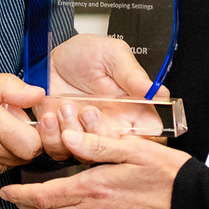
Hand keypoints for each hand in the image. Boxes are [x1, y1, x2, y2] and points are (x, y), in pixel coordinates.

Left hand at [0, 127, 189, 208]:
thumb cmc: (168, 178)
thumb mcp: (133, 149)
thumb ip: (96, 144)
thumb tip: (67, 137)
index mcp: (93, 190)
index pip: (42, 197)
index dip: (18, 194)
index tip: (6, 189)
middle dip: (23, 208)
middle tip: (13, 197)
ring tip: (33, 205)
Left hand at [36, 34, 162, 159]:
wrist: (48, 55)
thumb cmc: (84, 53)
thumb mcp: (113, 55)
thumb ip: (134, 75)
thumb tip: (159, 92)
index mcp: (131, 110)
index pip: (148, 137)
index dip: (140, 140)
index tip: (126, 131)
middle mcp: (110, 127)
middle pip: (115, 152)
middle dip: (99, 134)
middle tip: (89, 110)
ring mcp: (85, 135)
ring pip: (86, 156)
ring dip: (73, 133)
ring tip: (65, 106)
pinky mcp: (61, 138)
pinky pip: (59, 151)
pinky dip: (51, 136)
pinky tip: (50, 114)